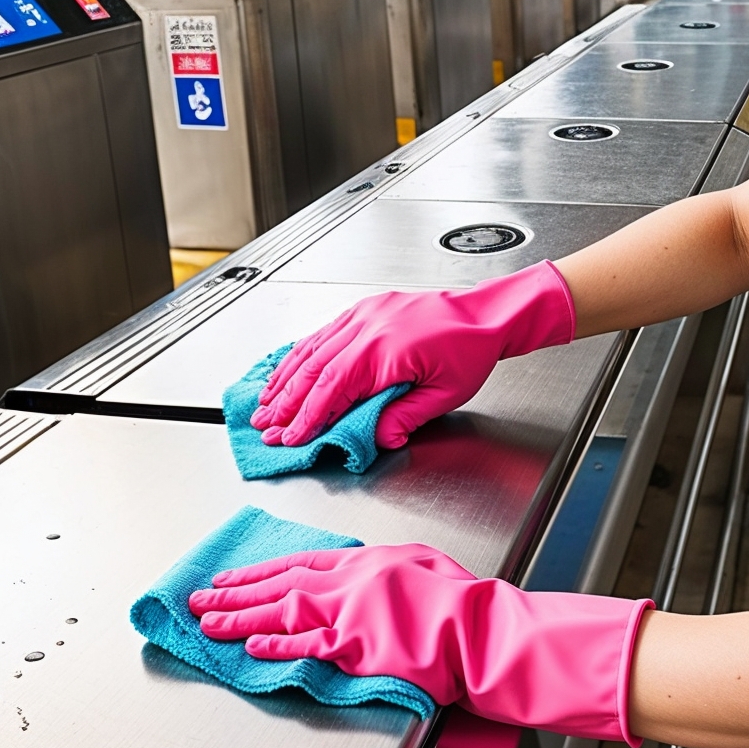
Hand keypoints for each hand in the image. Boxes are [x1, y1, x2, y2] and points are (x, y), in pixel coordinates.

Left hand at [189, 541, 650, 743]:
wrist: (483, 629)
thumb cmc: (461, 600)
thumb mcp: (420, 562)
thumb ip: (383, 567)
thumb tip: (360, 572)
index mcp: (366, 561)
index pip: (301, 563)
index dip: (261, 571)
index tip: (232, 576)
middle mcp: (351, 582)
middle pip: (281, 584)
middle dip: (236, 591)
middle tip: (200, 596)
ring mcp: (351, 614)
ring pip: (282, 612)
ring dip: (240, 617)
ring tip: (207, 621)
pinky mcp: (357, 647)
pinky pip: (306, 646)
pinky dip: (275, 646)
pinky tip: (249, 647)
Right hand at [252, 260, 573, 449]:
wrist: (484, 313)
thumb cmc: (470, 352)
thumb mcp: (445, 394)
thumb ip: (406, 416)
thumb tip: (375, 437)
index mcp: (385, 353)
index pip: (334, 391)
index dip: (306, 418)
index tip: (289, 438)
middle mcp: (368, 329)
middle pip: (315, 371)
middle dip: (286, 403)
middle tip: (265, 426)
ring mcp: (364, 316)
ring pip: (313, 350)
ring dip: (286, 379)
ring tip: (265, 403)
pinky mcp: (365, 309)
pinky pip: (325, 333)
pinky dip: (302, 353)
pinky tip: (288, 369)